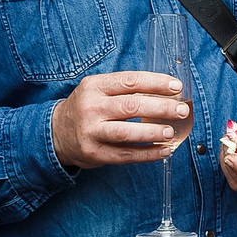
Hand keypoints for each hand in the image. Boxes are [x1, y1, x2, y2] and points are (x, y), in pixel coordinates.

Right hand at [52, 72, 191, 169]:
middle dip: (161, 108)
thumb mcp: (98, 90)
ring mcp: (91, 132)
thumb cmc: (88, 108)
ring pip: (126, 133)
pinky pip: (125, 155)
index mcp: (94, 86)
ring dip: (153, 132)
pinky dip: (148, 154)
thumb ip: (126, 89)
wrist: (55, 133)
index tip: (177, 87)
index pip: (130, 81)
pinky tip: (164, 150)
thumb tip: (168, 92)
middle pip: (131, 107)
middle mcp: (91, 108)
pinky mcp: (94, 153)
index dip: (156, 83)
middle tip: (181, 110)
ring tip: (171, 131)